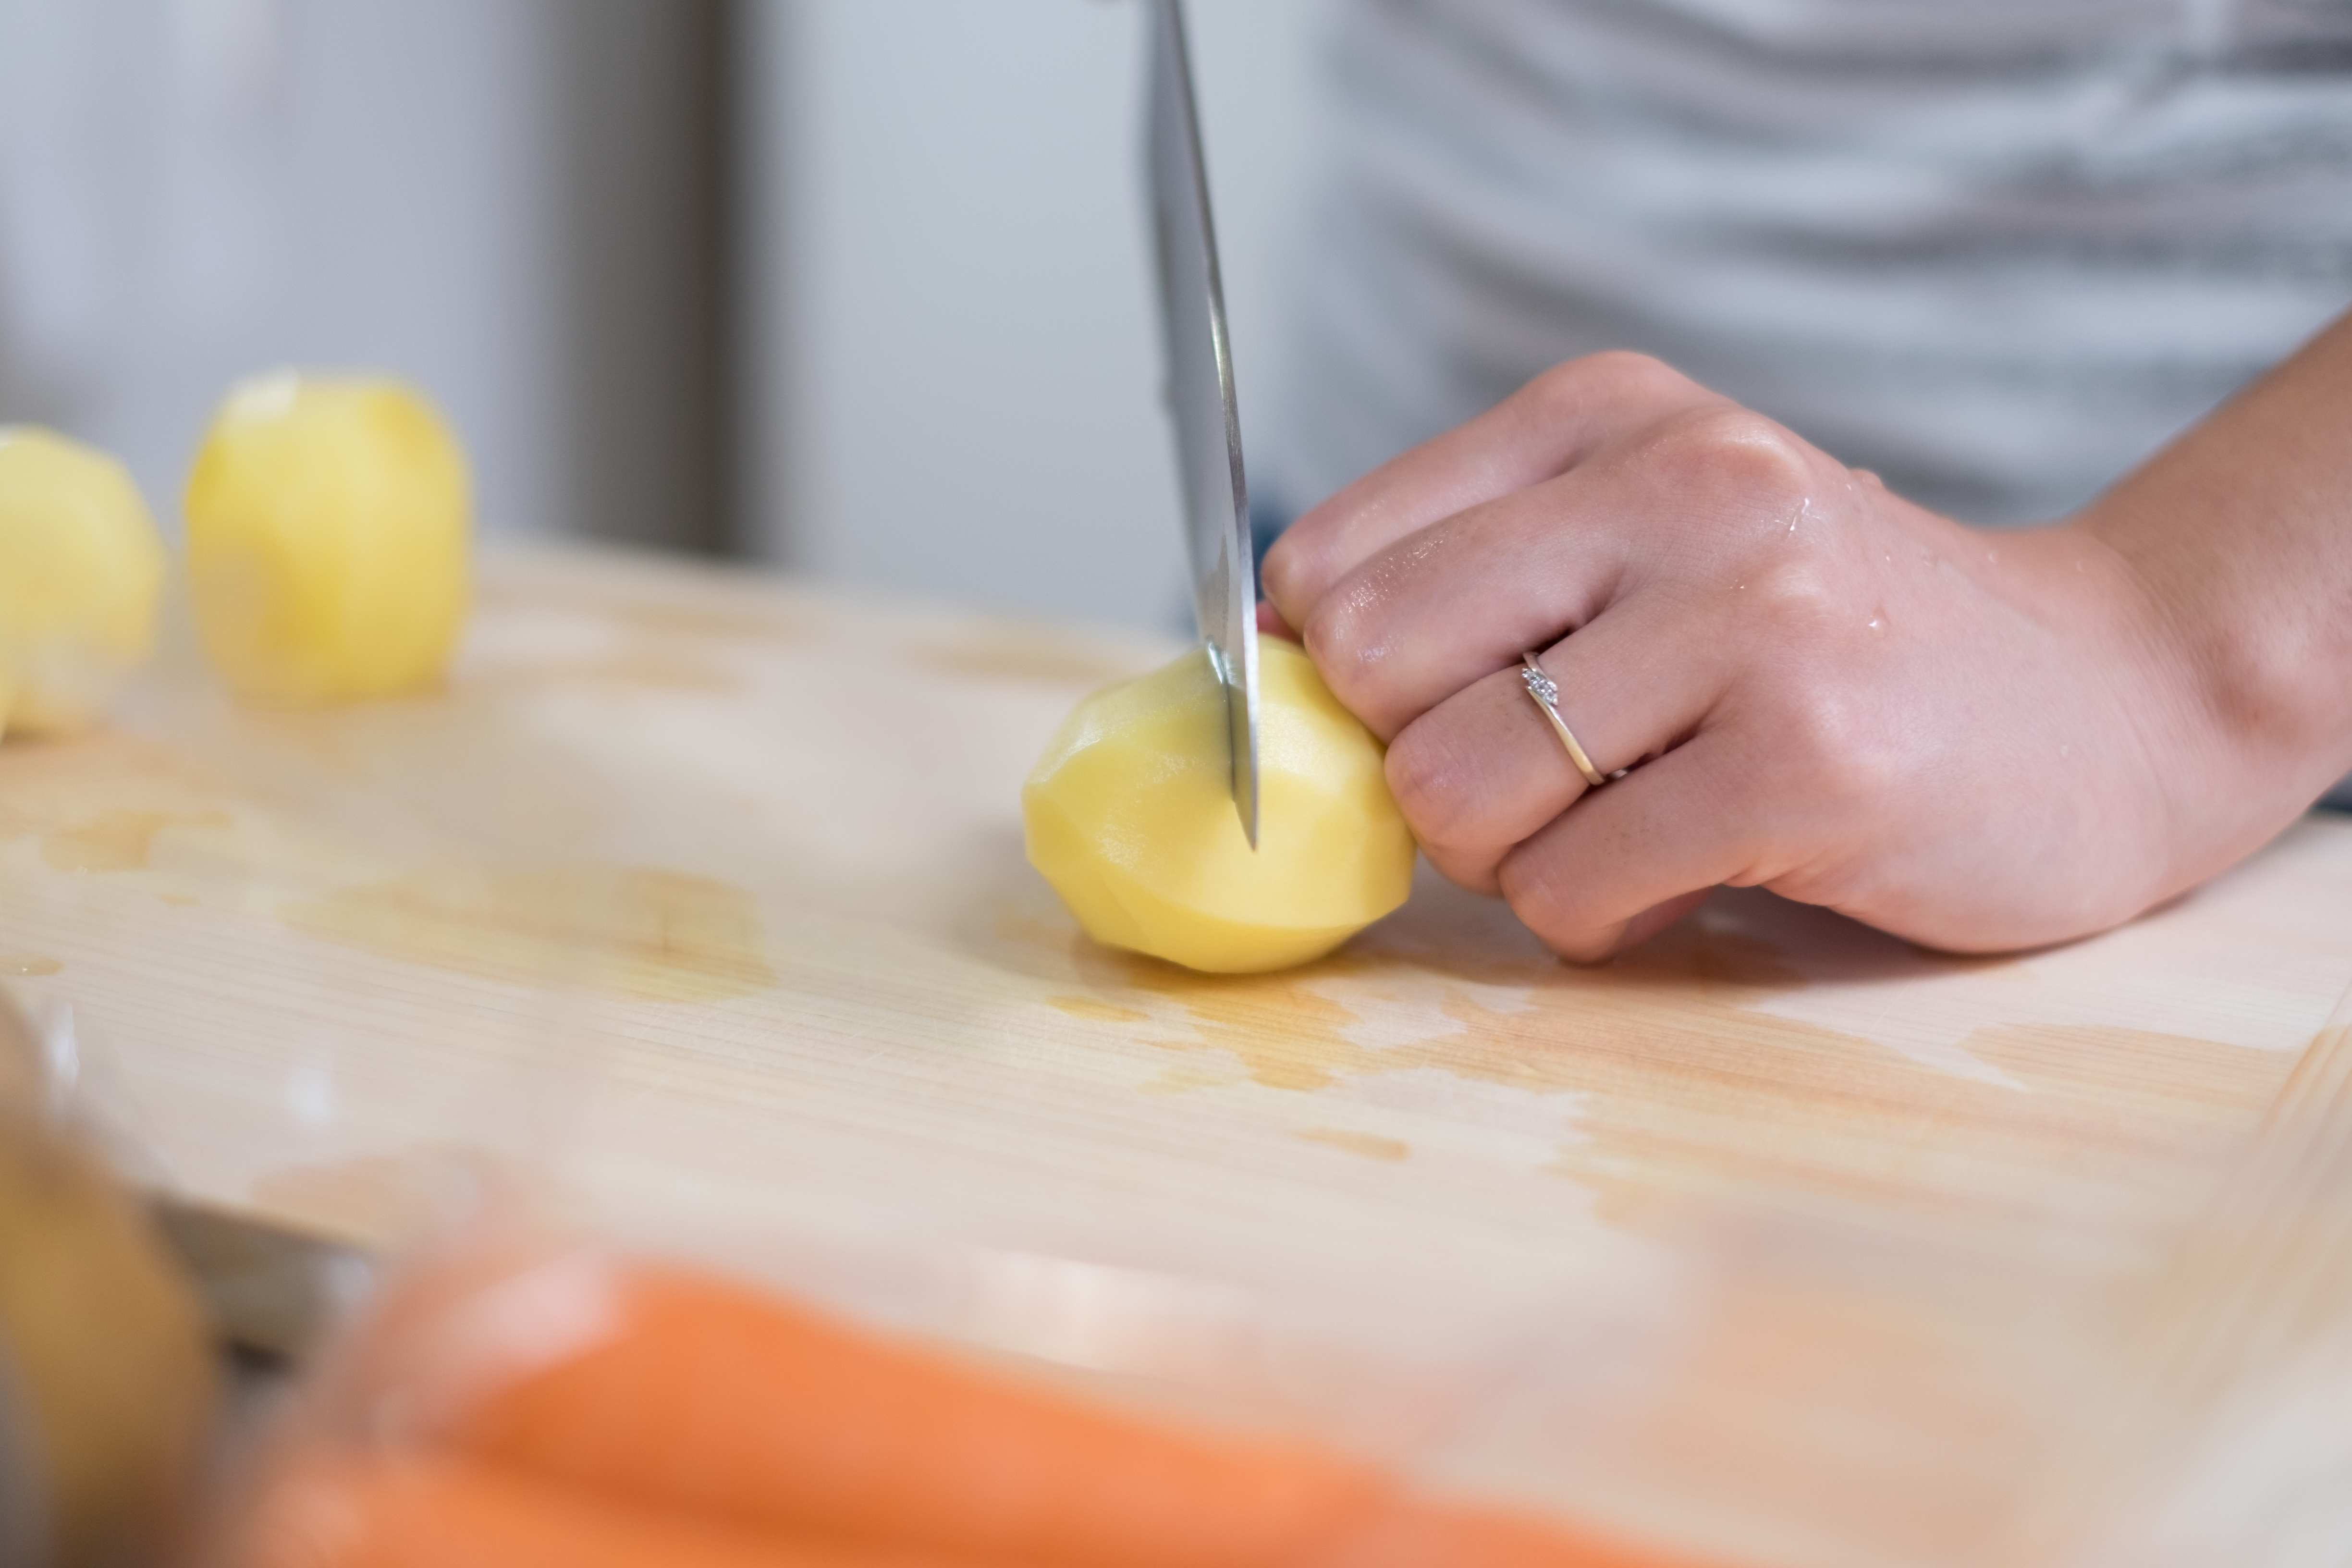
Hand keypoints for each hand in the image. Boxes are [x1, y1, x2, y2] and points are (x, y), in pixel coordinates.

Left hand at [1261, 346, 2351, 960]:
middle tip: (1534, 781)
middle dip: (1418, 767)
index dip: (1336, 676)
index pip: (1331, 558)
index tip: (1425, 715)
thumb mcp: (1654, 540)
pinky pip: (1570, 890)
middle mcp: (1678, 484)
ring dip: (1510, 856)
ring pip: (1454, 794)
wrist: (2110, 697)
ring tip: (1623, 823)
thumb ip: (1471, 577)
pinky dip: (1599, 916)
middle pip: (1373, 668)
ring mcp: (1751, 618)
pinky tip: (1694, 869)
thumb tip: (1256, 664)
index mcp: (1608, 416)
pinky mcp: (1808, 760)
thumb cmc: (1836, 640)